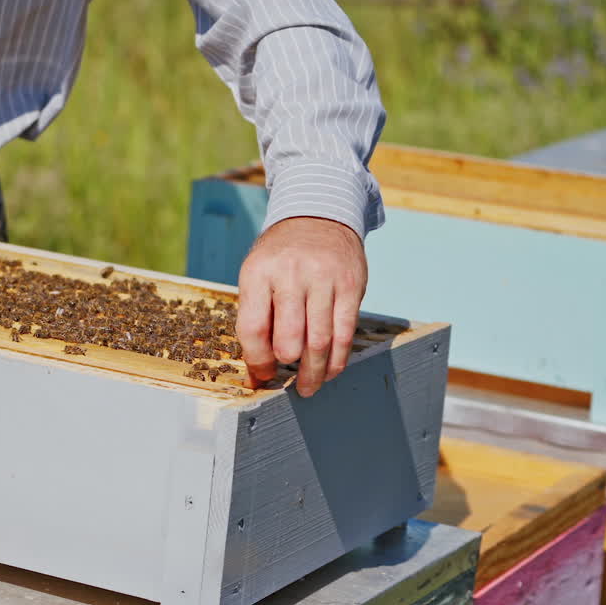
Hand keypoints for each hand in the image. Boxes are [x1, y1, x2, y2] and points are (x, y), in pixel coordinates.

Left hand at [236, 216, 366, 396]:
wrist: (318, 217)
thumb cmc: (281, 257)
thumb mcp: (257, 274)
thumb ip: (256, 317)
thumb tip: (257, 372)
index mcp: (258, 272)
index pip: (253, 329)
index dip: (256, 361)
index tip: (261, 377)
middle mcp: (291, 274)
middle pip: (289, 339)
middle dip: (287, 366)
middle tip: (286, 381)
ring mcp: (324, 278)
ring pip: (320, 341)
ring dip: (314, 372)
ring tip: (307, 387)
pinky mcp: (351, 285)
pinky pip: (345, 333)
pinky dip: (338, 359)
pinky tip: (331, 371)